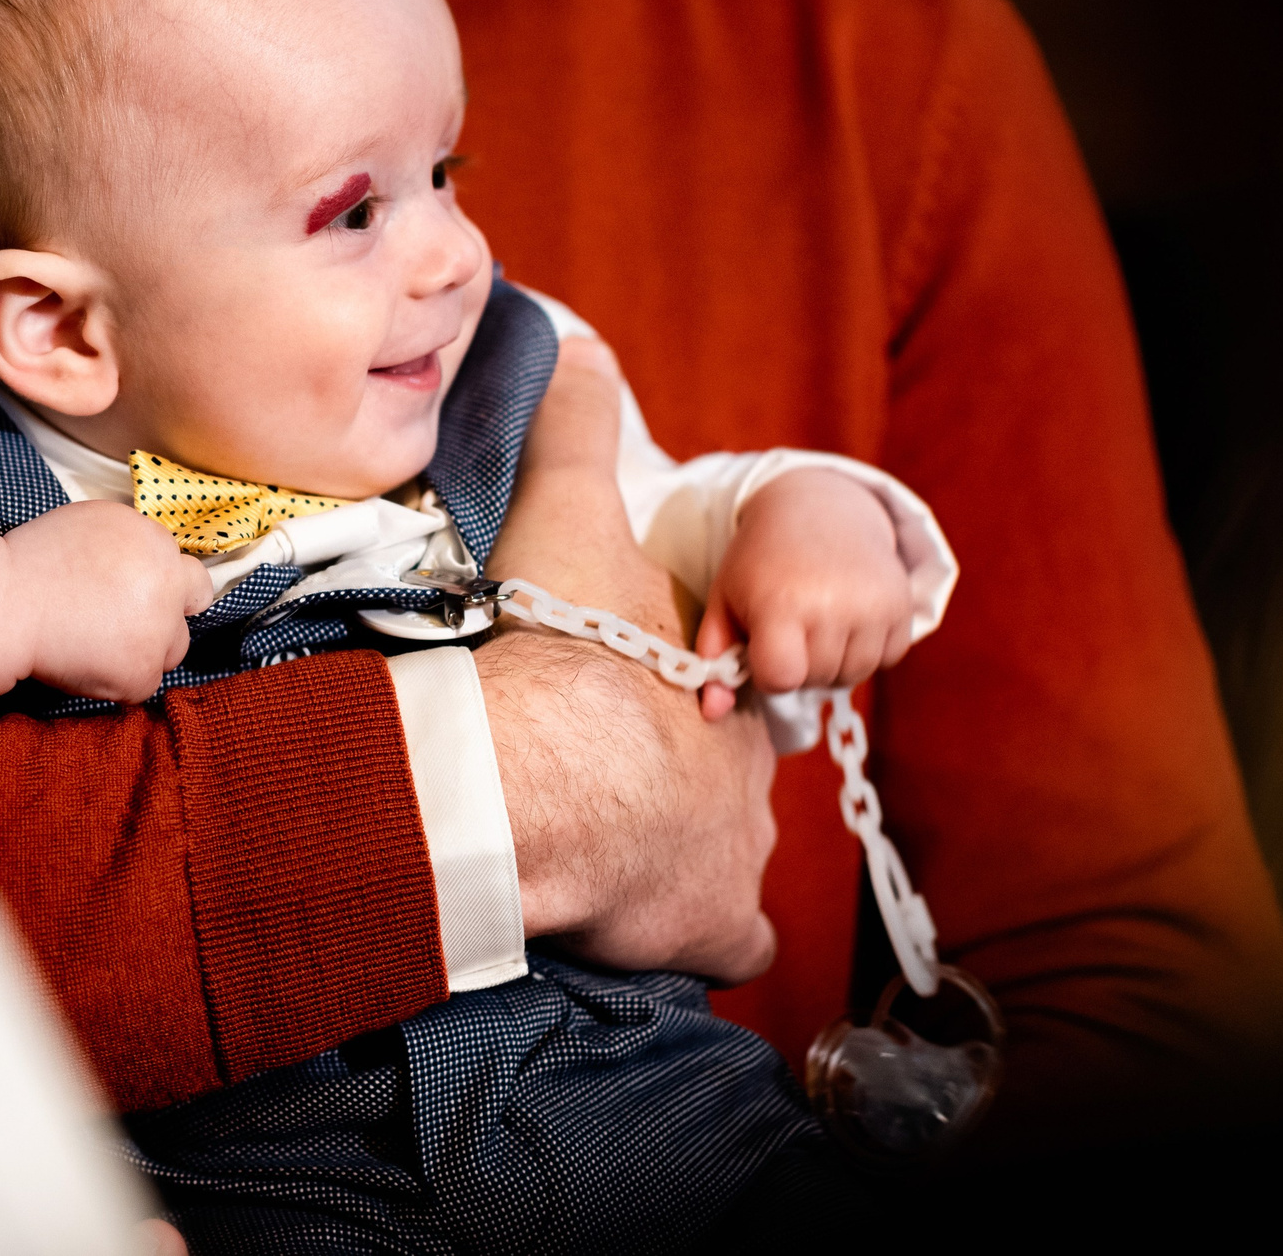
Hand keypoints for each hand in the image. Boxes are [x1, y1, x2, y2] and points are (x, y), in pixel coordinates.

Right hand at [0, 502, 209, 721]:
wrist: (6, 602)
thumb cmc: (34, 561)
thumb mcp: (93, 525)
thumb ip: (133, 544)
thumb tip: (148, 564)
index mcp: (155, 542)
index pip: (190, 572)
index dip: (167, 586)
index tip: (144, 596)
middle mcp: (168, 582)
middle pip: (190, 607)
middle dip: (164, 614)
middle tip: (125, 623)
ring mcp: (159, 630)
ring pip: (171, 649)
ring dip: (144, 648)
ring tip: (96, 642)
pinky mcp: (142, 672)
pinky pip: (142, 683)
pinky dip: (117, 679)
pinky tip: (84, 660)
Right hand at [476, 337, 779, 983]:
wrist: (537, 773)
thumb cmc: (560, 647)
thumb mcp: (564, 516)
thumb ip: (571, 429)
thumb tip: (576, 339)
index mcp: (717, 684)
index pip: (719, 692)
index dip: (675, 692)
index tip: (621, 698)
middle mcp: (745, 772)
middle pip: (725, 778)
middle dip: (675, 780)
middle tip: (596, 773)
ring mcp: (734, 857)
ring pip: (729, 861)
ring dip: (676, 858)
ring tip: (601, 850)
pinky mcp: (709, 928)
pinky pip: (730, 943)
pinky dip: (692, 935)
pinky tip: (636, 920)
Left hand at [696, 468, 913, 710]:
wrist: (820, 509)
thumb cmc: (762, 561)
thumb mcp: (726, 599)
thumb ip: (715, 658)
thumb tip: (711, 716)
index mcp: (781, 603)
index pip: (780, 679)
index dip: (769, 670)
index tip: (763, 643)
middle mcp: (833, 605)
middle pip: (815, 680)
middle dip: (798, 664)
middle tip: (791, 625)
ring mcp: (873, 607)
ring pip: (853, 676)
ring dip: (833, 661)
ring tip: (818, 620)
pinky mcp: (904, 606)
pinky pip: (886, 659)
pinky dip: (866, 648)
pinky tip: (849, 616)